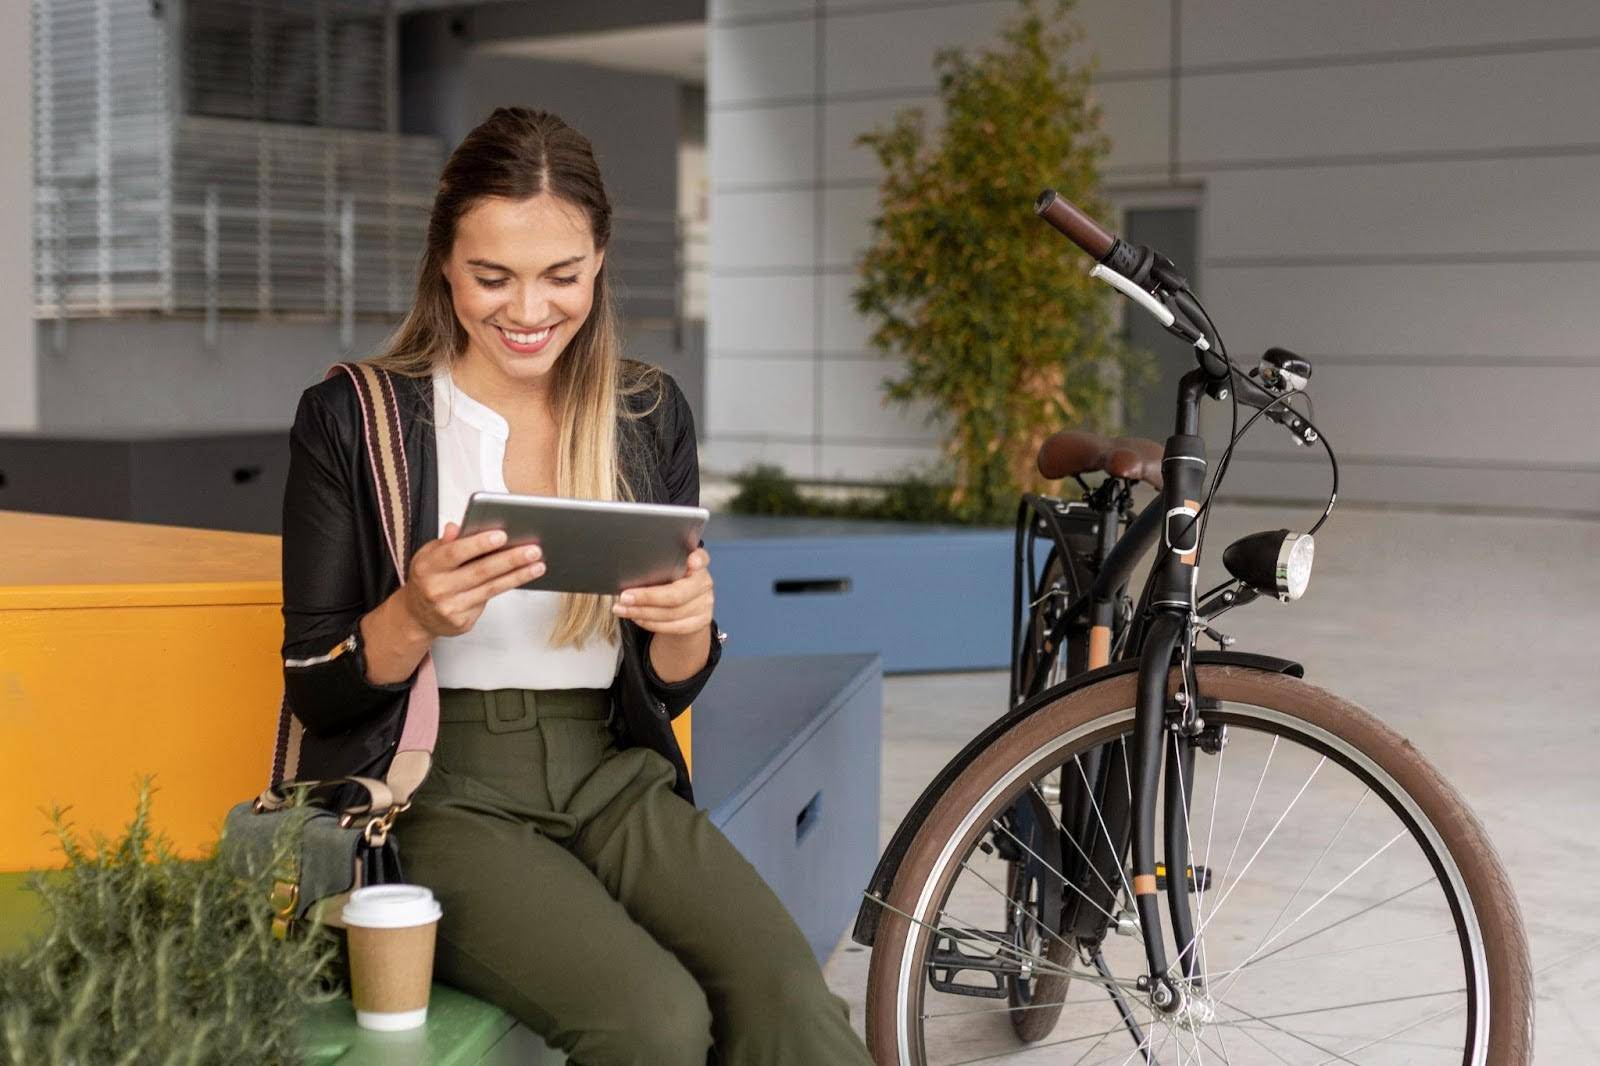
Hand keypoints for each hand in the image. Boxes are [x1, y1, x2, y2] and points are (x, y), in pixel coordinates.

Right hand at [400, 522, 545, 637]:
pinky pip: (488, 601)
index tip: (502, 535)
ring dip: (518, 575)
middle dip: (510, 559)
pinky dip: (507, 587)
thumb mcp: (429, 556)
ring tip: (538, 565)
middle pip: (480, 571)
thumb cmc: (428, 578)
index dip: (479, 543)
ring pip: (490, 588)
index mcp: (427, 567)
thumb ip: (446, 542)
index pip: (455, 552)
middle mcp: (437, 588)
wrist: (416, 616)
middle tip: (533, 550)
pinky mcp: (462, 622)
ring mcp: (450, 608)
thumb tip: (458, 526)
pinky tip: (523, 577)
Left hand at [612, 546, 713, 635]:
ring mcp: (704, 604)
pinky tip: (635, 617)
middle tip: (624, 597)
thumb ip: (657, 566)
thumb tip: (627, 571)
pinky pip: (672, 626)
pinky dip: (650, 623)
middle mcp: (704, 582)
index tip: (691, 561)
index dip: (697, 560)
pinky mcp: (699, 622)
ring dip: (642, 612)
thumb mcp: (665, 569)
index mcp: (697, 563)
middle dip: (647, 597)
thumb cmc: (669, 582)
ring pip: (671, 613)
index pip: (701, 558)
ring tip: (622, 609)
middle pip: (677, 593)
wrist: (686, 609)